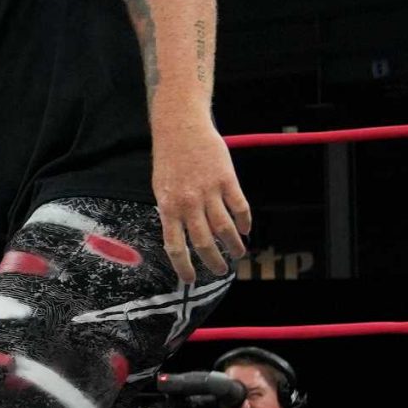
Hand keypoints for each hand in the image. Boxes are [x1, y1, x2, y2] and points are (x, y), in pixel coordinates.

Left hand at [149, 118, 250, 283]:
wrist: (181, 127)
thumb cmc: (170, 160)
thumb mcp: (162, 189)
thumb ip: (172, 213)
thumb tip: (184, 238)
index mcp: (168, 207)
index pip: (175, 246)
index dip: (184, 267)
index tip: (191, 280)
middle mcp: (188, 202)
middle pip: (204, 242)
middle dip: (214, 262)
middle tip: (221, 270)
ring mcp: (209, 191)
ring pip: (225, 228)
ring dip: (233, 245)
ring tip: (238, 253)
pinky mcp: (227, 179)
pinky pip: (239, 207)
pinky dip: (244, 222)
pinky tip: (245, 230)